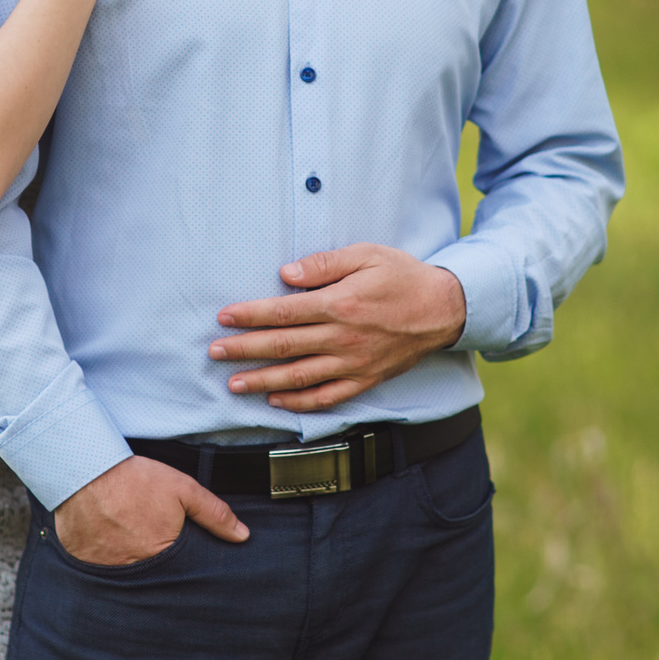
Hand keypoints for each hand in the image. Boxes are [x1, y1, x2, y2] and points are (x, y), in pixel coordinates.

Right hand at [54, 455, 249, 564]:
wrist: (86, 470)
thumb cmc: (135, 480)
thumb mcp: (183, 490)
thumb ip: (214, 514)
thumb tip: (242, 536)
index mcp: (163, 555)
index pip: (180, 573)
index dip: (180, 562)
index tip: (175, 550)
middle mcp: (135, 570)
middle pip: (154, 576)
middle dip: (156, 565)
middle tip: (148, 540)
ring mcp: (108, 569)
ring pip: (127, 575)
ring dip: (130, 562)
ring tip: (128, 539)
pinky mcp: (86, 563)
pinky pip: (100, 569)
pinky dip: (106, 558)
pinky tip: (107, 540)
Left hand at [208, 244, 467, 413]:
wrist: (444, 309)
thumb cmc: (402, 276)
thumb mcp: (366, 255)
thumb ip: (324, 264)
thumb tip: (286, 274)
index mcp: (340, 304)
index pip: (283, 312)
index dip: (250, 315)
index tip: (224, 317)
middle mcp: (343, 338)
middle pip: (283, 347)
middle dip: (244, 350)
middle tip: (215, 352)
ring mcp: (353, 363)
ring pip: (299, 377)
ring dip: (263, 382)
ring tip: (234, 384)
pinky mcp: (365, 380)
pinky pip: (327, 397)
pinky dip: (300, 404)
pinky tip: (276, 402)